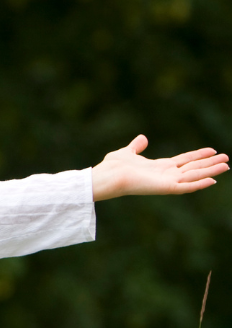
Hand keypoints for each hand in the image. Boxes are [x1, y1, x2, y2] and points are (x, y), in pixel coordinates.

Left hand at [91, 136, 228, 200]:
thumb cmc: (113, 166)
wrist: (107, 175)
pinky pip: (185, 187)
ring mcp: (166, 182)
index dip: (198, 155)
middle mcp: (165, 175)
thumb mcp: (127, 152)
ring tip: (226, 165)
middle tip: (226, 159)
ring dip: (210, 171)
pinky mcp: (164, 188)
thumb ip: (136, 147)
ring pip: (193, 176)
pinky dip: (198, 184)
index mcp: (159, 167)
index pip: (183, 161)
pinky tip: (212, 180)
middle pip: (193, 168)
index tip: (212, 150)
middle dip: (209, 163)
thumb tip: (142, 139)